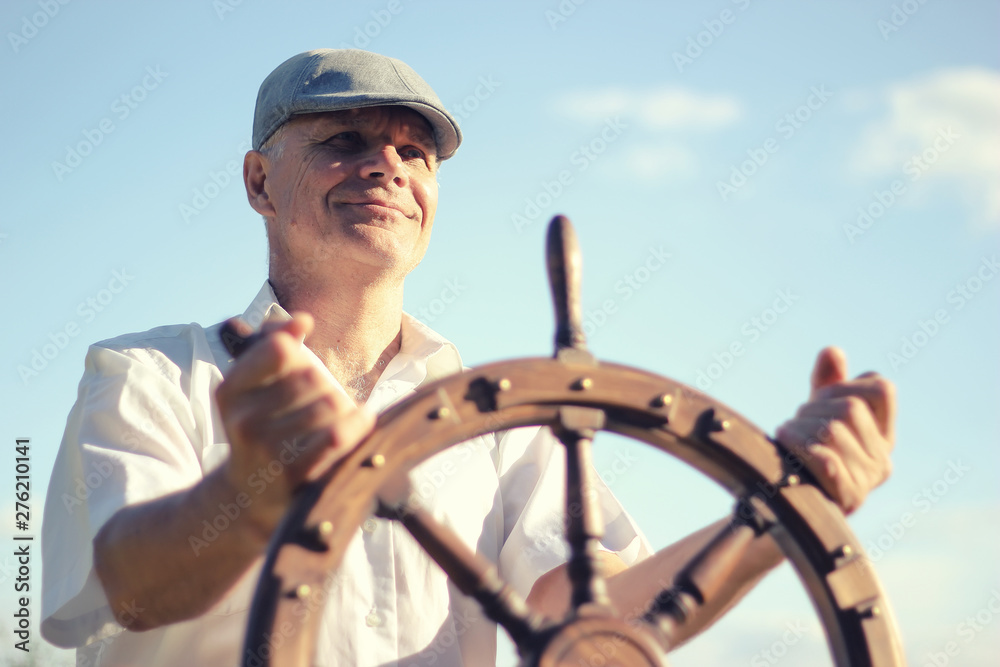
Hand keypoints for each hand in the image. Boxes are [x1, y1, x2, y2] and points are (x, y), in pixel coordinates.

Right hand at [214, 312, 375, 536]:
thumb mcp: (256, 387)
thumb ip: (274, 345)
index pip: (277, 349)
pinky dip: (356, 424)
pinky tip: (359, 422)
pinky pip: (338, 434)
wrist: (252, 498)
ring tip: (335, 420)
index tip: (306, 352)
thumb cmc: (265, 429)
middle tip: (322, 402)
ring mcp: (268, 450)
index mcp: (230, 392)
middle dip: (326, 384)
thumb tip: (301, 320)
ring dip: (343, 408)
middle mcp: (244, 420)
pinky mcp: (295, 474)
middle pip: (312, 377)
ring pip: (330, 404)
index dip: (298, 346)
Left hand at [775, 346, 895, 513]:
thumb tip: (832, 352)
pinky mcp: (844, 500)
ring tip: (784, 435)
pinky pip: (826, 463)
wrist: (782, 508)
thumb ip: (828, 384)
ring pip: (832, 431)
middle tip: (794, 421)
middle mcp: (881, 460)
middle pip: (850, 408)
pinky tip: (786, 446)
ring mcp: (865, 482)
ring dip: (798, 427)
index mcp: (882, 437)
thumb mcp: (817, 415)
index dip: (846, 384)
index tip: (820, 397)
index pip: (881, 389)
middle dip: (813, 407)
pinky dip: (801, 449)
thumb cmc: (802, 456)